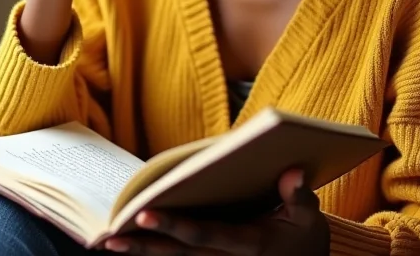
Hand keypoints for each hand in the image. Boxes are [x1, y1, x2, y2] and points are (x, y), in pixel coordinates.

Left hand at [103, 170, 329, 255]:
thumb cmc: (307, 238)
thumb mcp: (311, 218)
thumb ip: (300, 196)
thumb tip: (291, 172)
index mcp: (250, 243)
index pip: (205, 234)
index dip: (174, 226)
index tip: (144, 214)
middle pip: (179, 253)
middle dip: (144, 244)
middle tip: (110, 236)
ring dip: (142, 252)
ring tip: (108, 242)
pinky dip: (156, 253)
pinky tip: (131, 244)